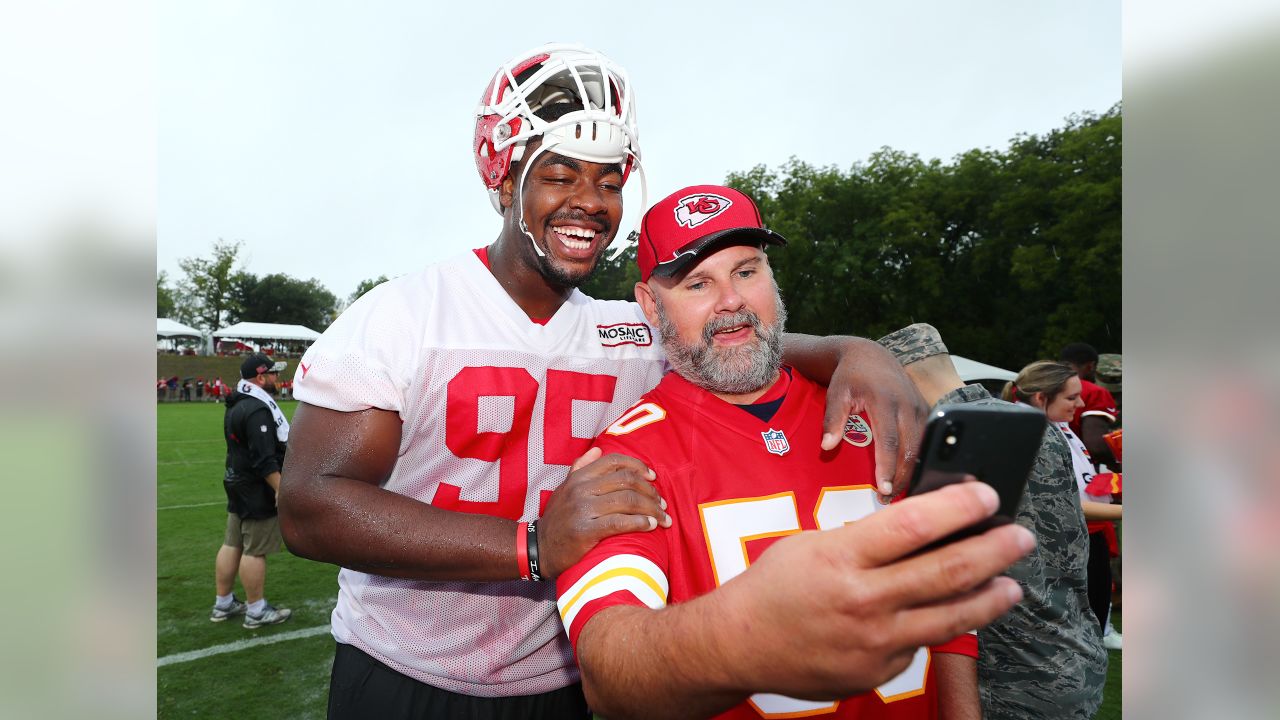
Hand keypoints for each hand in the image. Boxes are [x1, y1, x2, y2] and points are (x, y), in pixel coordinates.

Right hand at [538, 448, 670, 577]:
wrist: (539, 549)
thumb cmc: (557, 520)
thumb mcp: (564, 489)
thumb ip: (580, 468)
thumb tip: (598, 450)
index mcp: (579, 477)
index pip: (614, 461)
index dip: (638, 466)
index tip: (653, 477)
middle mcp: (581, 489)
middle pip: (626, 481)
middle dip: (650, 492)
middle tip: (662, 503)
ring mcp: (583, 510)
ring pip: (628, 501)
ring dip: (652, 509)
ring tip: (663, 517)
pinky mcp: (586, 531)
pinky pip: (621, 523)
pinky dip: (641, 523)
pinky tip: (651, 526)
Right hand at [714, 482, 1032, 699]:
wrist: (740, 644)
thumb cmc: (775, 586)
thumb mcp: (816, 544)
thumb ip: (869, 539)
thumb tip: (928, 528)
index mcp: (842, 556)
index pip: (915, 523)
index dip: (960, 505)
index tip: (988, 493)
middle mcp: (863, 599)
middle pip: (948, 570)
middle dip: (995, 549)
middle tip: (1020, 536)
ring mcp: (874, 641)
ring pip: (952, 616)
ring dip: (991, 597)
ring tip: (1012, 584)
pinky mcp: (879, 671)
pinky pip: (922, 643)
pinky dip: (942, 625)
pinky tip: (956, 612)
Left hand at [819, 339, 927, 496]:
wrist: (871, 355)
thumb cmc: (850, 376)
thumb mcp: (836, 393)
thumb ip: (832, 419)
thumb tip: (827, 447)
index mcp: (885, 400)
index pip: (889, 441)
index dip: (887, 467)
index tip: (882, 490)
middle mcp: (908, 404)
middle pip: (911, 448)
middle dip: (902, 477)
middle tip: (889, 500)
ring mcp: (921, 406)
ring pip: (922, 447)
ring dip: (912, 471)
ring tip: (898, 493)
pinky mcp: (927, 410)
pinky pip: (927, 439)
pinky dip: (920, 459)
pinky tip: (909, 476)